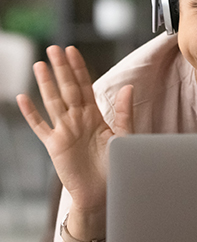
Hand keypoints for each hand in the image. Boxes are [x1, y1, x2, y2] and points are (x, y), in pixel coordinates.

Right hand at [16, 45, 132, 212]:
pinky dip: (31, 114)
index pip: (85, 86)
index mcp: (94, 116)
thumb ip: (125, 112)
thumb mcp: (124, 136)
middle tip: (54, 48)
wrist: (104, 192)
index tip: (72, 50)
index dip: (79, 68)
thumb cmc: (116, 165)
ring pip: (53, 102)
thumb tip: (128, 87)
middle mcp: (77, 120)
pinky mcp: (54, 146)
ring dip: (46, 84)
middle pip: (67, 88)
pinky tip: (23, 99)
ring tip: (39, 65)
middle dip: (61, 69)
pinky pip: (40, 127)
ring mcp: (64, 131)